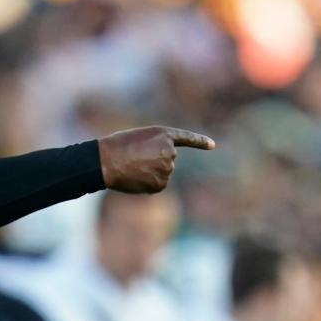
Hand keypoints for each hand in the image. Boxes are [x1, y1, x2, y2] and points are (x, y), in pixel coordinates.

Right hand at [98, 126, 214, 193]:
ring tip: (132, 168)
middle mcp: (170, 151)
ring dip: (149, 173)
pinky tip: (135, 178)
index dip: (200, 142)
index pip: (187, 138)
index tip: (212, 145)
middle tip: (133, 159)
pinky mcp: (161, 183)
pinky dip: (147, 184)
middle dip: (153, 162)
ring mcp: (167, 168)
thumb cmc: (117, 147)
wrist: (108, 161)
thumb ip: (153, 149)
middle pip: (166, 160)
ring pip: (161, 173)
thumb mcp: (139, 139)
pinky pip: (157, 185)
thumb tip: (158, 172)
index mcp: (164, 134)